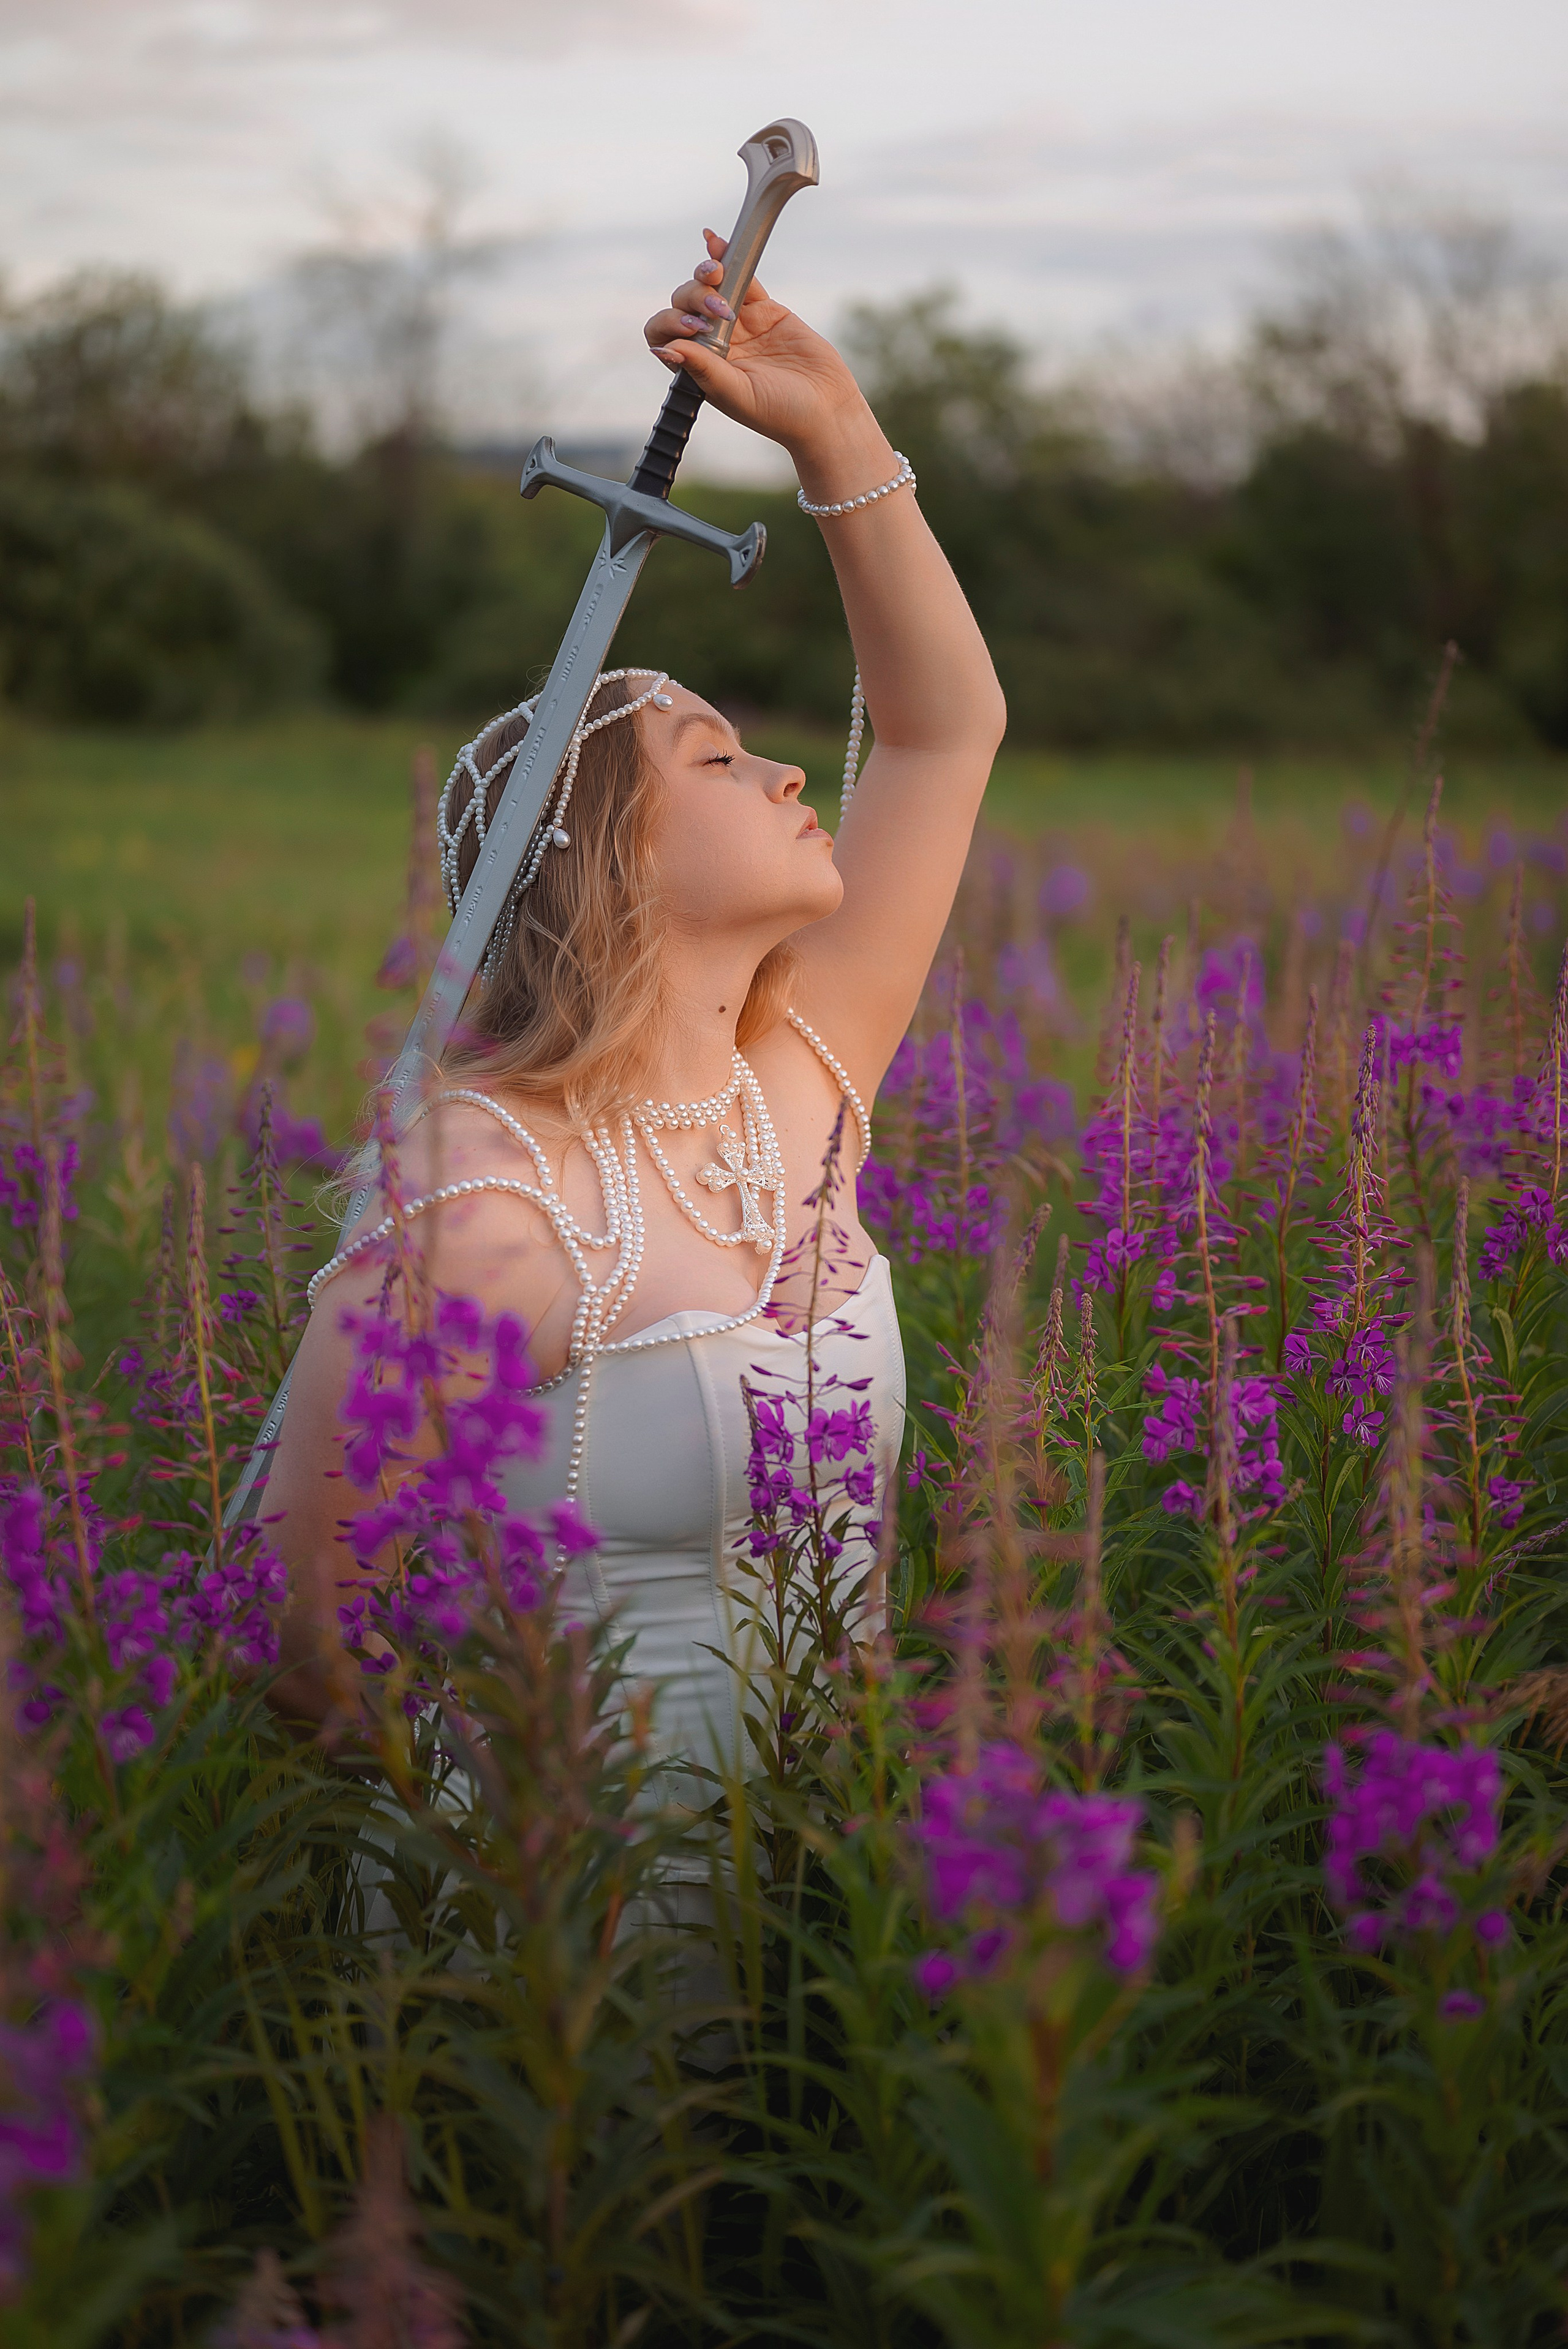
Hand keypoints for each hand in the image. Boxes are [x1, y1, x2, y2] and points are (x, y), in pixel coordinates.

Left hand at [643, 229, 880, 470]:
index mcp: (700, 367)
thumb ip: (703, 369)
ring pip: (710, 287)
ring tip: (717, 272)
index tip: (694, 327)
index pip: (665, 335)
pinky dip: (729, 259)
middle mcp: (713, 344)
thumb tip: (664, 348)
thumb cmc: (781, 413)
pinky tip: (716, 242)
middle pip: (685, 305)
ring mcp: (738, 325)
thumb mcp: (738, 394)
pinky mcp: (764, 310)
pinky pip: (742, 279)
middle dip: (694, 298)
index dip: (670, 323)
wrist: (827, 408)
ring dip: (707, 274)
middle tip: (720, 311)